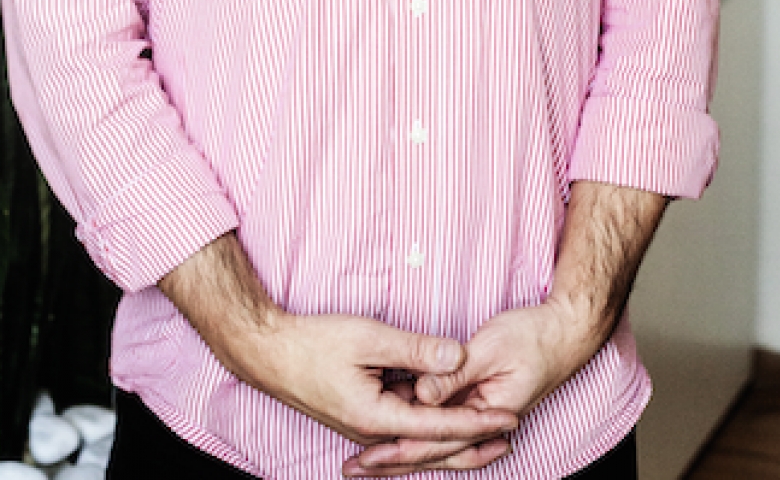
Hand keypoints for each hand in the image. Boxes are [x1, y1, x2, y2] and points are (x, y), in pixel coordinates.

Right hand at [257, 312, 517, 459]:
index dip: (477, 421)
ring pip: (419, 435)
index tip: (509, 418)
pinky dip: (430, 421)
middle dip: (474, 438)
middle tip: (512, 431)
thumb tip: (459, 356)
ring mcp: (366, 426)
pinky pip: (403, 424)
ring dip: (454, 431)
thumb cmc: (313, 342)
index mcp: (376, 418)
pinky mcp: (361, 414)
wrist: (268, 351)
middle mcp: (373, 431)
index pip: (439, 426)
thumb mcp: (369, 337)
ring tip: (490, 427)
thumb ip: (416, 349)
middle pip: (433, 443)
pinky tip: (446, 411)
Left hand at [345, 300, 587, 475]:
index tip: (368, 456)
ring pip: (437, 440)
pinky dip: (419, 429)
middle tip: (354, 469)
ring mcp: (482, 415)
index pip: (437, 440)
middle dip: (393, 460)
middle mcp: (484, 423)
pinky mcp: (479, 403)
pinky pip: (444, 423)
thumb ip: (454, 374)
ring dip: (402, 449)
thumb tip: (420, 395)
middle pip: (433, 449)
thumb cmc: (532, 336)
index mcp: (489, 415)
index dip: (399, 448)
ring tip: (366, 459)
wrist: (566, 332)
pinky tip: (395, 430)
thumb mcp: (489, 349)